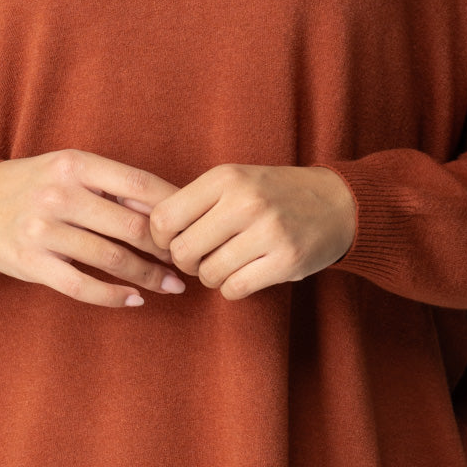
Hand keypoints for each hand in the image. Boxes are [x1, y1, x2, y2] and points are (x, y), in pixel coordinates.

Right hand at [0, 149, 183, 306]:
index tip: (194, 224)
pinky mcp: (32, 262)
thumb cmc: (37, 186)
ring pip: (112, 259)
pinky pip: (83, 286)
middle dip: (166, 247)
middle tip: (188, 260)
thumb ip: (113, 185)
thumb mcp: (70, 169)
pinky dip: (115, 297)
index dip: (174, 207)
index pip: (139, 184)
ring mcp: (43, 230)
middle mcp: (59, 194)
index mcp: (75, 164)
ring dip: (149, 276)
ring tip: (172, 285)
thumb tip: (170, 208)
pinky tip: (135, 300)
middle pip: (131, 226)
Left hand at [115, 164, 355, 300]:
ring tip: (228, 262)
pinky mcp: (286, 260)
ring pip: (208, 274)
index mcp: (225, 177)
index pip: (164, 218)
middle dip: (185, 262)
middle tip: (201, 257)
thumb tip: (129, 216)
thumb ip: (190, 200)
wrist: (338, 203)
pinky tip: (245, 273)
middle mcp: (245, 202)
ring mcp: (268, 231)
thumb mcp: (233, 181)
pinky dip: (233, 288)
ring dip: (211, 276)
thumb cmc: (273, 194)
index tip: (177, 240)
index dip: (162, 239)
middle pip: (183, 251)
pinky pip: (235, 288)